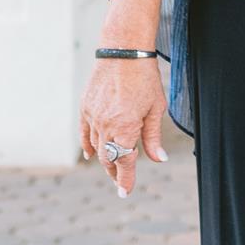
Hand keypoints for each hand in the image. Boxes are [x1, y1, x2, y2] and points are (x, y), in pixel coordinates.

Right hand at [78, 58, 168, 195]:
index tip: (125, 192)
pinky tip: (91, 154)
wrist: (123, 51)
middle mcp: (106, 125)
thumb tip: (159, 159)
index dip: (125, 180)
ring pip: (96, 148)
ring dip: (105, 159)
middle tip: (122, 182)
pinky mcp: (85, 108)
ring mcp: (93, 117)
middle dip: (115, 172)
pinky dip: (88, 146)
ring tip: (113, 167)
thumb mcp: (156, 108)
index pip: (124, 162)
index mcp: (125, 127)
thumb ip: (153, 137)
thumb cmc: (145, 78)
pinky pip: (85, 134)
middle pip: (108, 158)